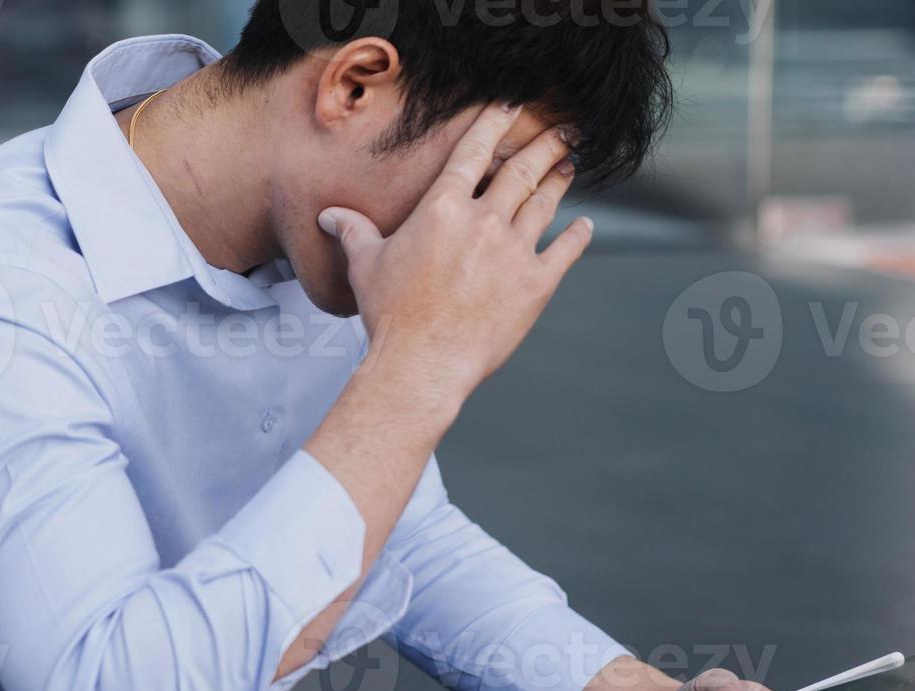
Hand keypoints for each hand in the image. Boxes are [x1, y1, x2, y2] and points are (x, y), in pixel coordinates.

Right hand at [318, 104, 594, 400]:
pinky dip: (578, 235)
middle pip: (521, 171)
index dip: (494, 124)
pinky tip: (585, 225)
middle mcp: (484, 222)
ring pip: (544, 204)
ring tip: (569, 164)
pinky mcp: (537, 284)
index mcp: (443, 209)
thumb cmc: (391, 314)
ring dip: (559, 181)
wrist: (423, 362)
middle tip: (565, 129)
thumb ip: (353, 232)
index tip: (512, 104)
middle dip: (546, 145)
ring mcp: (514, 252)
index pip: (473, 152)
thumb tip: (329, 216)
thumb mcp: (365, 265)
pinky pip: (566, 251)